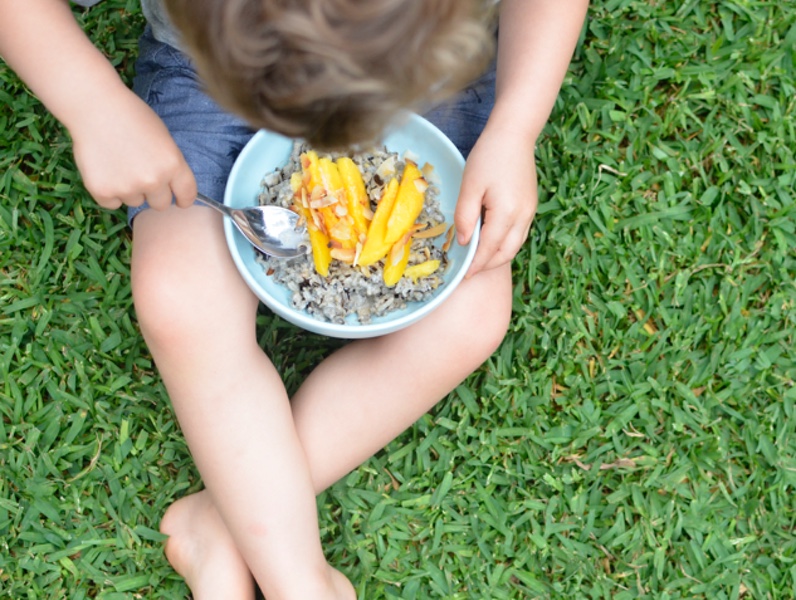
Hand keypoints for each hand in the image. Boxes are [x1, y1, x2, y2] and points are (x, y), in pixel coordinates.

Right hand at [69, 87, 196, 210]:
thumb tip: (172, 188)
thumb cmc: (131, 117)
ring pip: (135, 202)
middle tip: (140, 174)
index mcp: (173, 165)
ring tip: (118, 163)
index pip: (187, 195)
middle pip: (161, 204)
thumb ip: (170, 166)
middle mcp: (153, 180)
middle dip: (154, 194)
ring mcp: (128, 188)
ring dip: (129, 190)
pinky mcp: (103, 192)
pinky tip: (104, 169)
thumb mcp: (164, 139)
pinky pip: (112, 203)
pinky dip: (109, 192)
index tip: (179, 201)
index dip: (183, 199)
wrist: (95, 107)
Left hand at [454, 125, 537, 276]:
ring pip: (515, 245)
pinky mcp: (530, 205)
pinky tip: (491, 242)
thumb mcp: (469, 186)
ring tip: (479, 260)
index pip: (489, 249)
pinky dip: (505, 244)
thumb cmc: (488, 156)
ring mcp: (530, 212)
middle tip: (470, 272)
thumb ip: (465, 217)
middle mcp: (523, 216)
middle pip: (506, 253)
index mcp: (507, 213)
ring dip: (497, 257)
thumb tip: (463, 242)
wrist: (514, 134)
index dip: (475, 264)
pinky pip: (519, 233)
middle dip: (488, 265)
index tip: (463, 275)